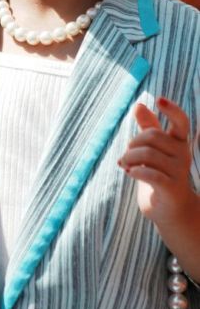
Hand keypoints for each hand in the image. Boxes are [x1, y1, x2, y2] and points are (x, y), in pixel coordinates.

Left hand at [118, 97, 195, 225]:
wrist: (169, 208)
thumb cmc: (159, 173)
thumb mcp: (153, 149)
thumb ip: (148, 127)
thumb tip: (139, 104)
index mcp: (179, 142)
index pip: (181, 121)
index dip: (172, 109)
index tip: (159, 99)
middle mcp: (183, 154)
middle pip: (152, 137)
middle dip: (132, 143)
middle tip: (125, 155)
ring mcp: (180, 172)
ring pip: (147, 154)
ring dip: (128, 158)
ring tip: (124, 165)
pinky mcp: (172, 188)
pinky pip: (150, 173)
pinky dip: (134, 171)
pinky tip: (129, 173)